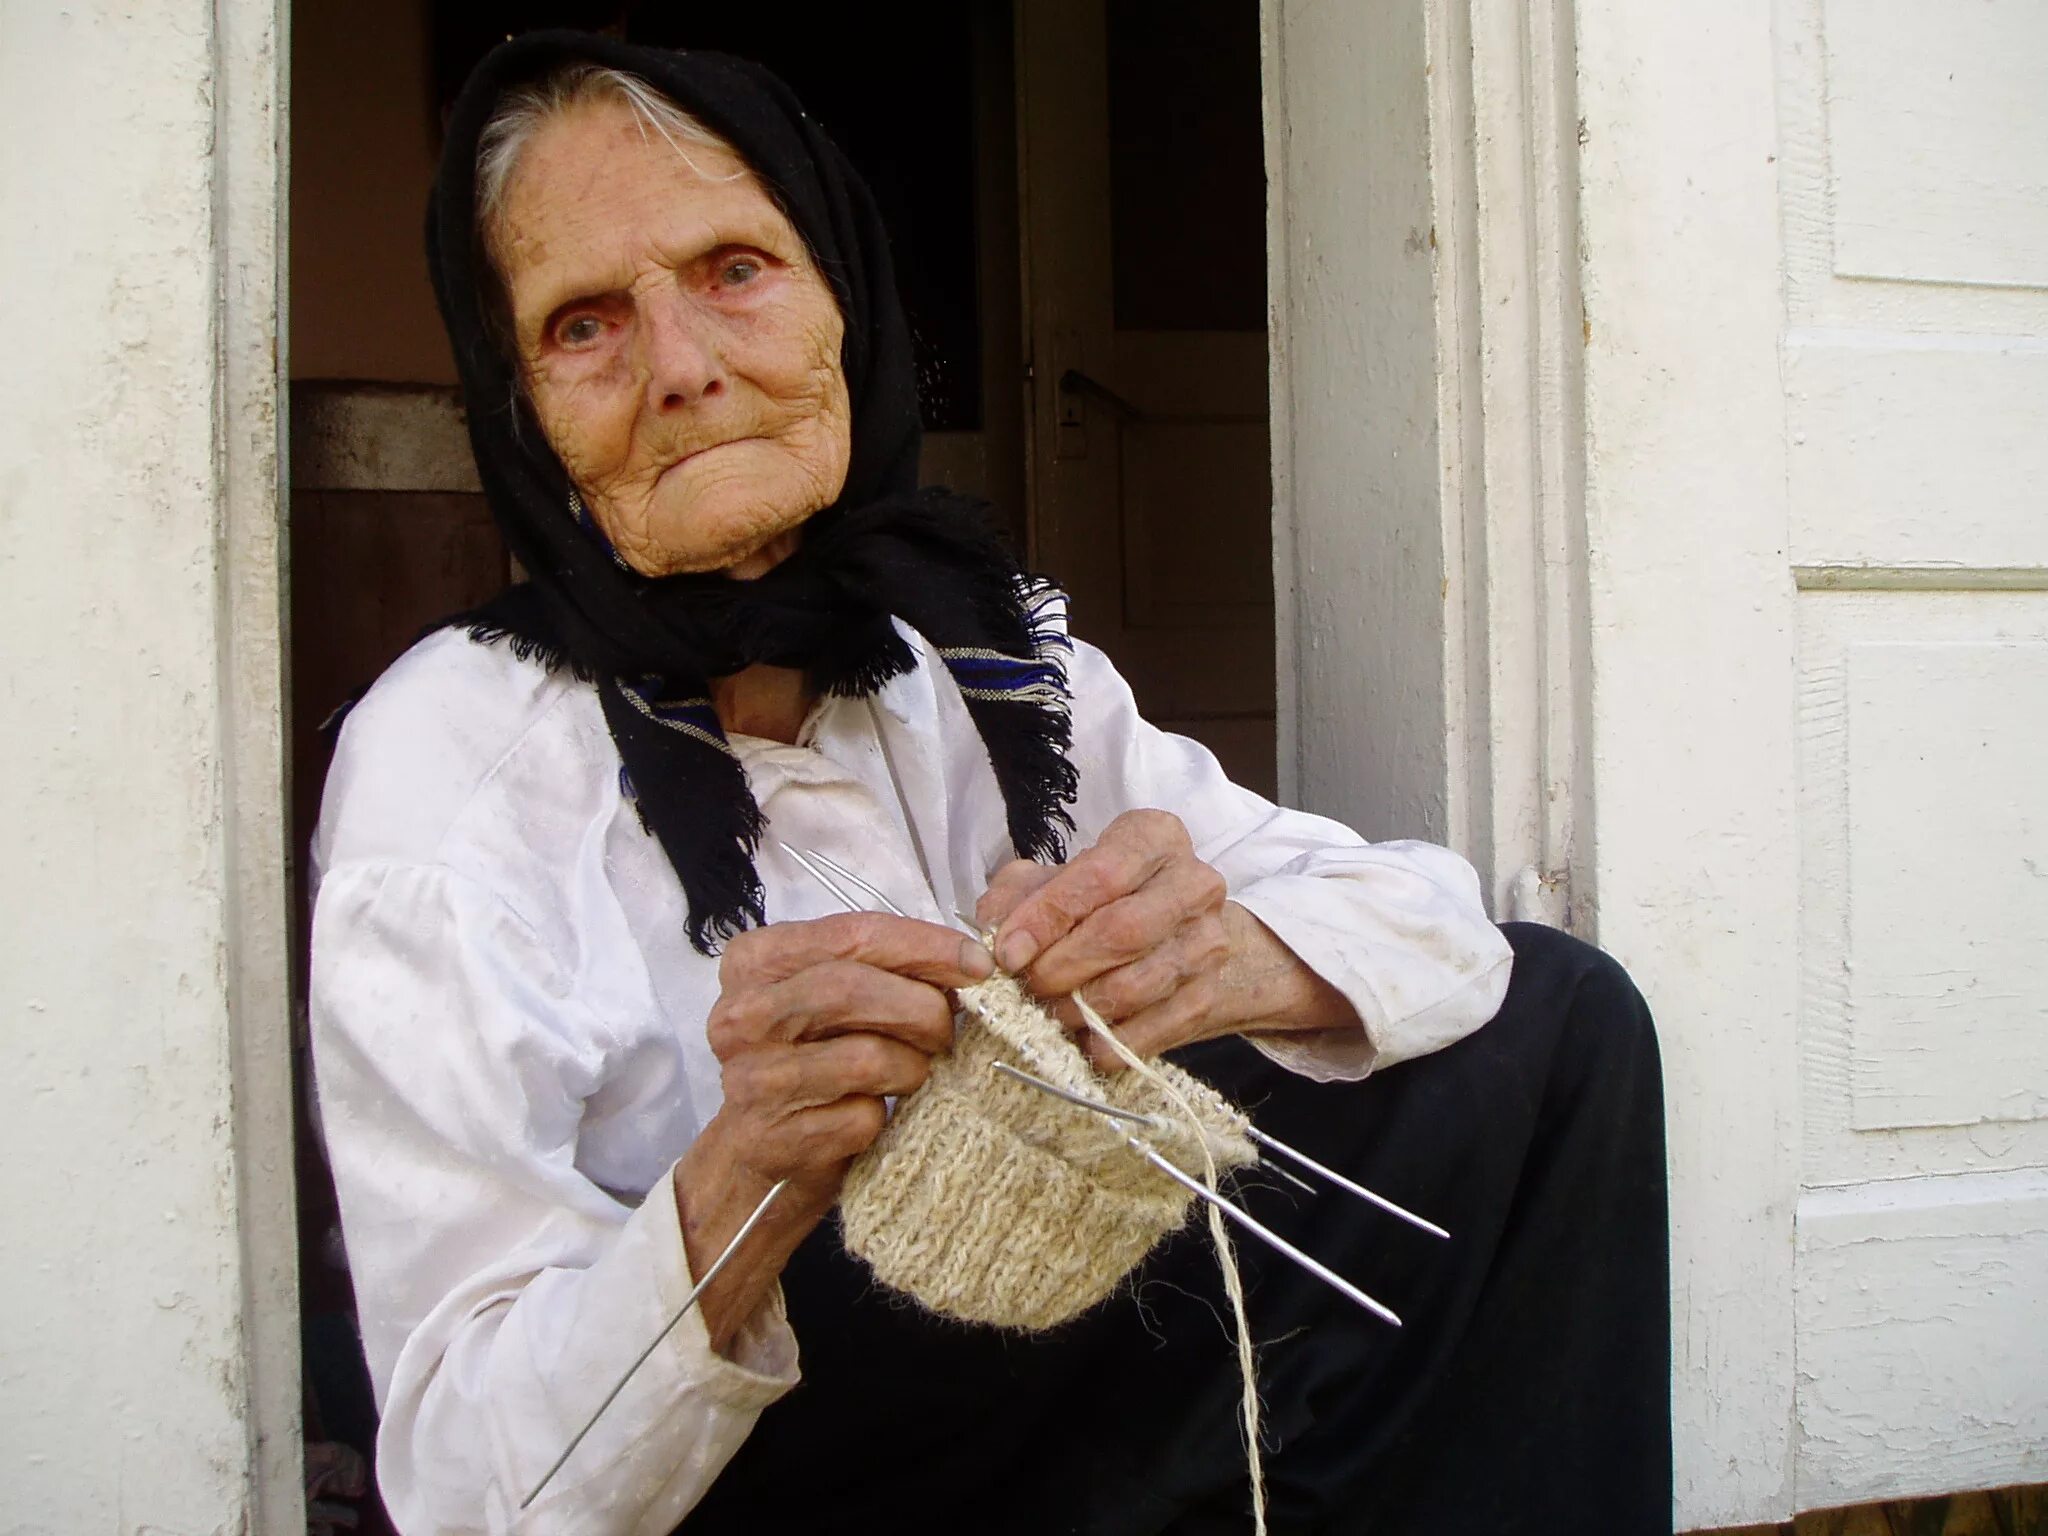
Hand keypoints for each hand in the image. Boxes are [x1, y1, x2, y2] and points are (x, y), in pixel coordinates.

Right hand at [674, 911, 992, 1350]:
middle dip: (921, 1008)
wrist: (765, 1153)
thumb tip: (970, 964)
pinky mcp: (772, 1138)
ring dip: (910, 1067)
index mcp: (754, 960)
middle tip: (948, 1029)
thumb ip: (887, 968)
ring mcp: (751, 1079)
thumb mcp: (837, 996)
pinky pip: (861, 1117)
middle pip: (851, 990)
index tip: (977, 964)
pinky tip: (874, 1114)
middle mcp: (739, 1015)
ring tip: (910, 1073)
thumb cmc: (815, 1058)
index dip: (926, 946)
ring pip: (865, 1058)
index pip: (852, 934)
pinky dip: (884, 1116)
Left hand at [980, 810, 1362, 1071]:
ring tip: (1047, 1013)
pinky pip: (1157, 1029)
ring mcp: (1208, 942)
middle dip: (1062, 966)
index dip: (1048, 916)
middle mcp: (1194, 883)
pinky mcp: (1209, 994)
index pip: (1102, 875)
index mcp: (1154, 838)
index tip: (1007, 952)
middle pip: (1124, 930)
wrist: (1177, 936)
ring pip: (1139, 984)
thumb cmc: (1102, 900)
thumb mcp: (1055, 879)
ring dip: (1081, 1008)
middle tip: (1026, 986)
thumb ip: (1017, 896)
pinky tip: (1083, 1042)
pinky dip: (1112, 1043)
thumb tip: (993, 935)